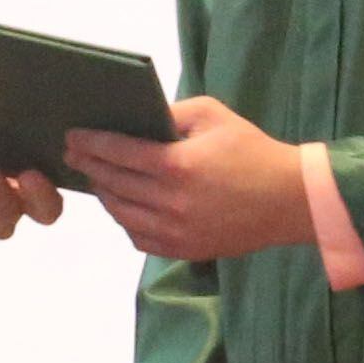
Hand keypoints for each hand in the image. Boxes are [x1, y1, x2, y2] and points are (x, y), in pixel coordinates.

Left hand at [70, 97, 312, 261]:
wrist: (290, 199)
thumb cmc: (254, 152)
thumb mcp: (216, 116)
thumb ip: (174, 112)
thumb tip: (139, 118)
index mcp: (177, 164)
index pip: (118, 152)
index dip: (91, 143)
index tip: (73, 137)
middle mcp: (170, 201)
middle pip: (113, 183)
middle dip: (89, 166)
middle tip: (75, 155)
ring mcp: (175, 230)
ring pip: (120, 213)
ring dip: (104, 195)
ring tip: (99, 180)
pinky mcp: (183, 250)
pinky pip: (138, 238)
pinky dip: (126, 221)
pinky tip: (125, 207)